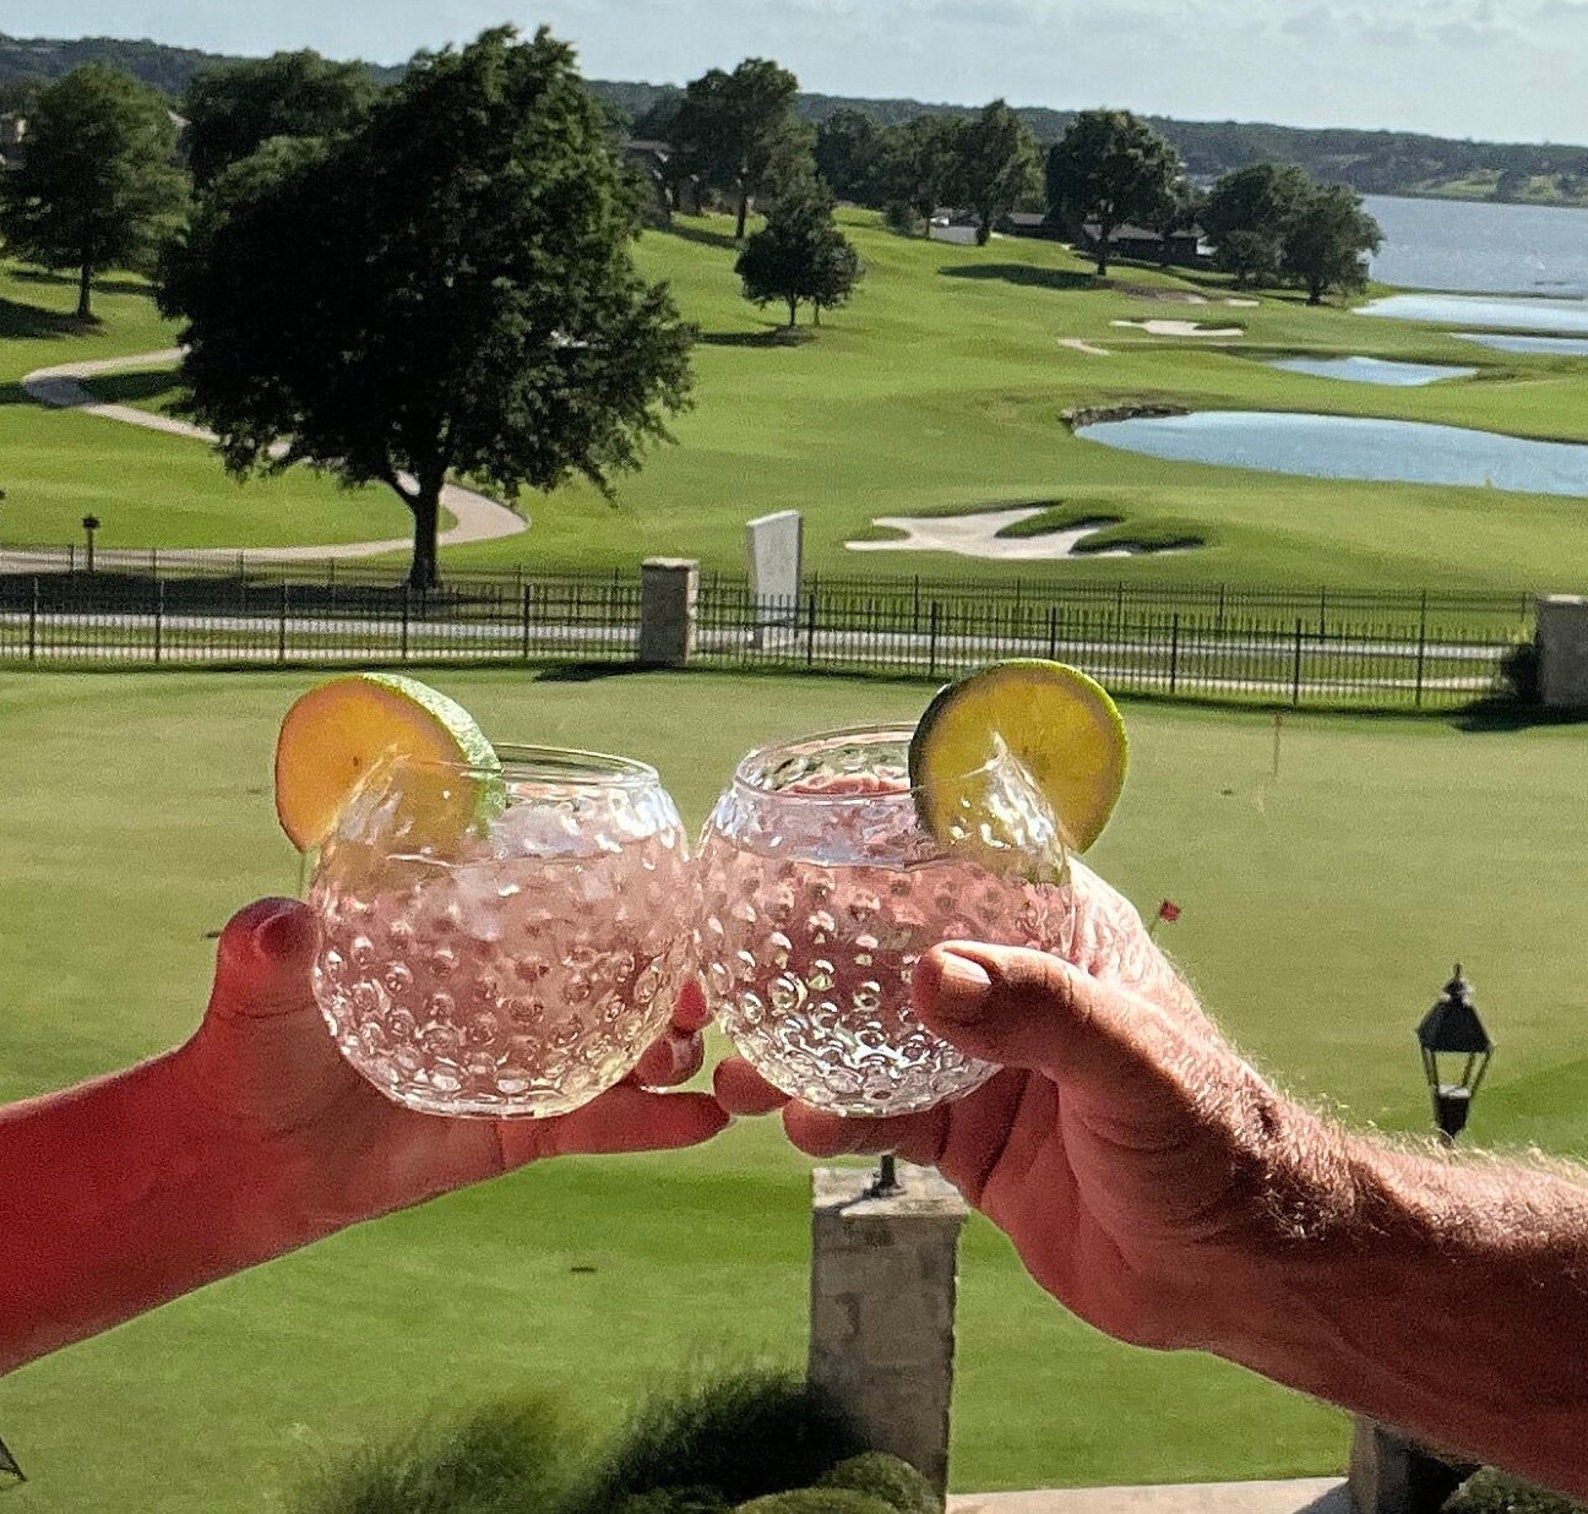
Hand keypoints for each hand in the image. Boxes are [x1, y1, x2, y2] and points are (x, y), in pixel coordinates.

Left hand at [176, 897, 728, 1249]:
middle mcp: (510, 994)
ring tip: (687, 1054)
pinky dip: (653, 1124)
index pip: (557, 907)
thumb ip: (270, 950)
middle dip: (667, 978)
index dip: (623, 903)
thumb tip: (282, 923)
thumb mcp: (260, 985)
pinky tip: (706, 1119)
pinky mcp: (520, 1129)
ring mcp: (522, 1062)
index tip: (675, 900)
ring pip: (619, 1048)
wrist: (246, 1155)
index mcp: (468, 940)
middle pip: (611, 975)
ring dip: (667, 1047)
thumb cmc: (255, 1047)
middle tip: (694, 993)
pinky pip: (596, 1122)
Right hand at [716, 865, 1348, 1355]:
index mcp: (1055, 935)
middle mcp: (1008, 989)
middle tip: (733, 959)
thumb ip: (1038, 1013)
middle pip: (890, 951)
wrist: (1234, 1270)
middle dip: (811, 952)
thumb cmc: (1216, 1139)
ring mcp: (980, 1066)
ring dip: (803, 1047)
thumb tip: (929, 976)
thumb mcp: (1133, 1059)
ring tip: (740, 1062)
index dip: (884, 834)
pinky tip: (799, 1125)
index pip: (960, 859)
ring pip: (869, 1040)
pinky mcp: (966, 1139)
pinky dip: (833, 1118)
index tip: (802, 817)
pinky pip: (882, 1118)